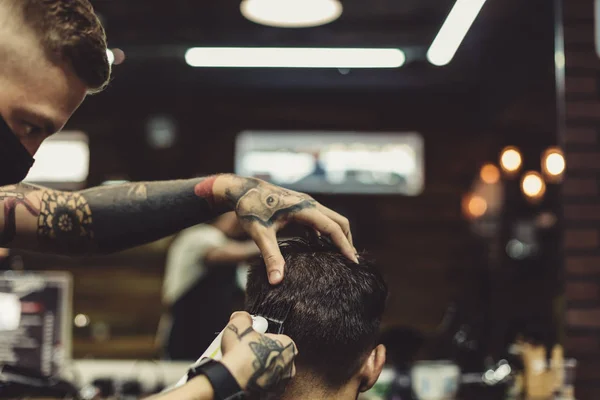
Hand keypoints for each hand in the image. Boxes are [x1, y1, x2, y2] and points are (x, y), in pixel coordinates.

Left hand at [212, 175, 356, 283]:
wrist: (241, 190)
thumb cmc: (250, 209)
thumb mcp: (260, 234)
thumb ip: (270, 257)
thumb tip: (277, 281)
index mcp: (304, 208)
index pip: (333, 228)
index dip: (345, 245)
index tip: (353, 261)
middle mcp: (309, 203)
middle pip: (338, 221)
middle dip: (346, 240)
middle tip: (351, 261)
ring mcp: (305, 203)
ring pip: (331, 219)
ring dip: (337, 236)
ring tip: (339, 257)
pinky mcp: (300, 206)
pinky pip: (320, 220)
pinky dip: (325, 233)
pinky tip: (320, 248)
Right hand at [221, 312, 296, 393]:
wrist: (233, 380)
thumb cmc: (241, 354)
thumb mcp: (239, 325)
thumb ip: (244, 317)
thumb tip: (242, 316)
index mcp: (288, 346)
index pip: (278, 338)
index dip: (264, 338)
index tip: (252, 339)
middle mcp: (289, 365)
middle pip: (276, 355)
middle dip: (263, 354)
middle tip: (247, 352)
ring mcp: (281, 381)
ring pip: (271, 371)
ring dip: (261, 368)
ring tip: (244, 366)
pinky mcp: (272, 394)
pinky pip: (266, 385)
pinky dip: (257, 381)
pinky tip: (246, 377)